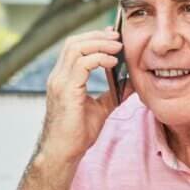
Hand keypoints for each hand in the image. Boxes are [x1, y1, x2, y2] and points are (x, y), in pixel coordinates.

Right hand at [38, 27, 132, 162]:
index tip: (114, 36)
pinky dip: (99, 58)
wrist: (63, 153)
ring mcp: (59, 82)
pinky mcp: (66, 91)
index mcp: (63, 79)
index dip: (94, 38)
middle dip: (98, 36)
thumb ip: (113, 93)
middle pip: (73, 42)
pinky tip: (113, 63)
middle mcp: (58, 77)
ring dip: (100, 44)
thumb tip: (132, 81)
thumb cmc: (77, 134)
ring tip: (118, 47)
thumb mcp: (100, 109)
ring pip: (76, 48)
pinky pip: (82, 64)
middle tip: (118, 37)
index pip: (74, 47)